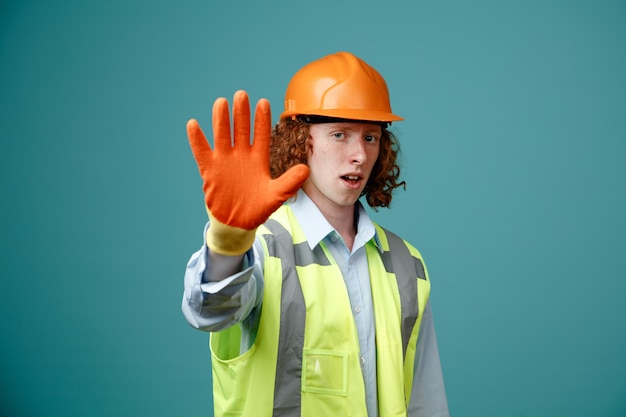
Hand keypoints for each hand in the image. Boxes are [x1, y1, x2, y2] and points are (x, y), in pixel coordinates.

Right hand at [187, 90, 308, 252]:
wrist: (237, 224)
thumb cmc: (257, 209)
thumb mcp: (276, 196)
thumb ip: (289, 182)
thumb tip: (305, 169)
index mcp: (258, 160)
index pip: (261, 135)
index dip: (262, 120)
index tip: (264, 102)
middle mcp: (241, 156)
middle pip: (241, 130)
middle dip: (241, 113)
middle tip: (242, 95)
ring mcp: (224, 161)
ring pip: (222, 136)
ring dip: (221, 120)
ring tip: (221, 102)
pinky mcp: (209, 170)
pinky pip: (202, 152)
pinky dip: (197, 140)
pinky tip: (193, 124)